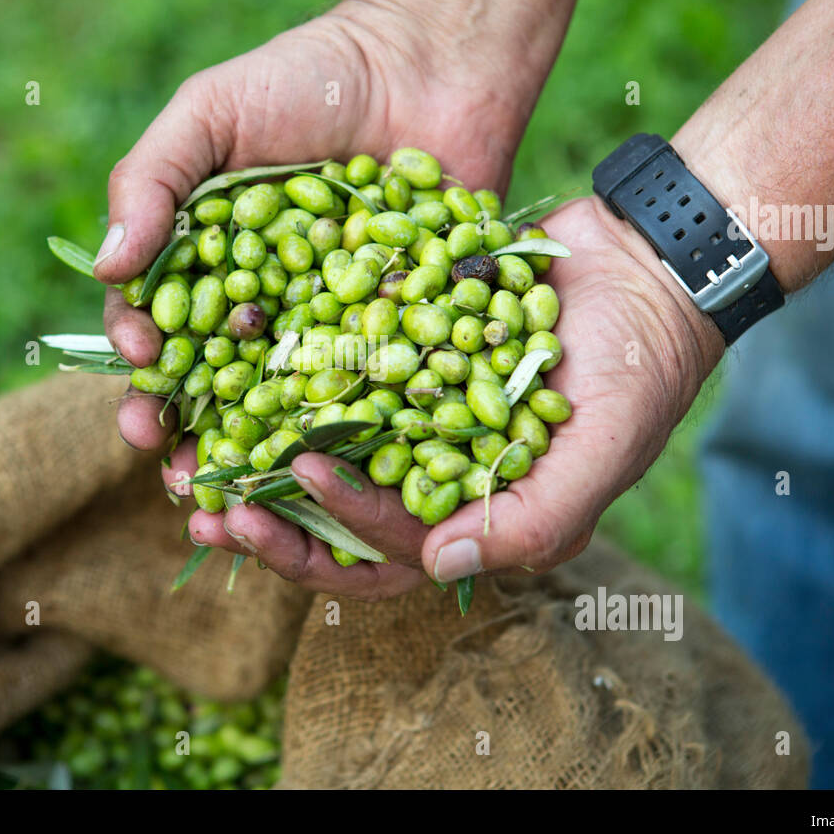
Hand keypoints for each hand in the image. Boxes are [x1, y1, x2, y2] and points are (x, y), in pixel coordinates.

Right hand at [96, 0, 545, 448]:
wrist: (426, 63)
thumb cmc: (306, 78)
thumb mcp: (212, 112)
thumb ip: (152, 180)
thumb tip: (108, 265)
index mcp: (207, 272)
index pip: (161, 336)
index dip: (144, 369)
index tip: (141, 386)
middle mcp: (264, 315)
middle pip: (220, 393)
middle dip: (194, 441)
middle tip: (178, 477)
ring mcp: (332, 334)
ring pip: (290, 415)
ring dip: (263, 465)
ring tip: (243, 503)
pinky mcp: (400, 341)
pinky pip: (374, 399)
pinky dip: (353, 442)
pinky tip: (337, 476)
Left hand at [181, 196, 725, 599]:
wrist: (642, 268)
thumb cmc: (636, 374)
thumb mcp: (600, 455)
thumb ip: (530, 520)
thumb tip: (438, 564)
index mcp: (478, 523)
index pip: (389, 555)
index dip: (332, 535)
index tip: (293, 480)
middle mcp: (433, 481)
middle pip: (334, 525)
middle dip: (269, 524)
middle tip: (206, 510)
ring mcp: (409, 421)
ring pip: (319, 456)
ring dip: (258, 459)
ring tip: (191, 454)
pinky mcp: (396, 361)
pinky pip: (330, 381)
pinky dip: (283, 381)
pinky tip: (231, 365)